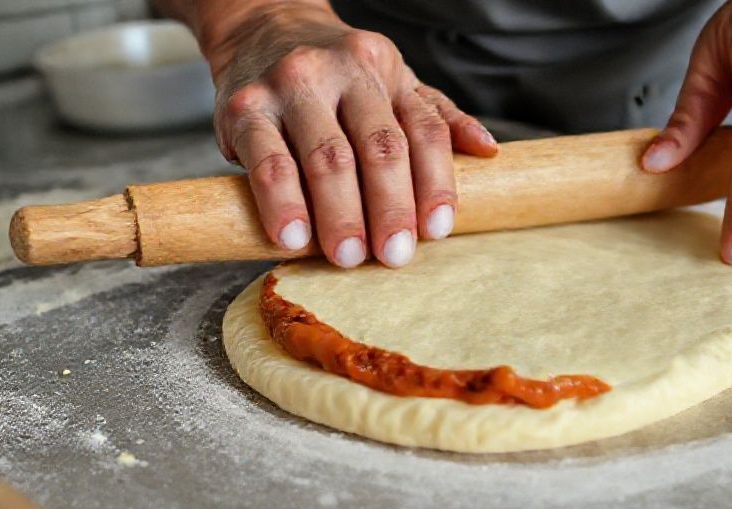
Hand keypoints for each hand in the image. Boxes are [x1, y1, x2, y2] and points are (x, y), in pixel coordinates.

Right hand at [200, 1, 496, 267]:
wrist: (260, 27)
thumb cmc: (336, 73)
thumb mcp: (392, 81)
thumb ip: (436, 117)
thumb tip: (488, 150)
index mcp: (384, 68)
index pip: (422, 130)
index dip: (436, 182)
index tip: (439, 230)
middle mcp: (341, 72)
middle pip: (378, 146)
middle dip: (391, 207)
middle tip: (395, 256)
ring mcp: (289, 87)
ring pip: (325, 157)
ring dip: (340, 213)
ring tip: (349, 257)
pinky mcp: (243, 108)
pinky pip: (265, 161)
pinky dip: (281, 202)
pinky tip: (293, 237)